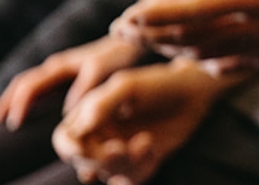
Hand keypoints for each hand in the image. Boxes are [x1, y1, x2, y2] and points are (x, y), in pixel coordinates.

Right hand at [0, 37, 143, 129]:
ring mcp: (61, 68)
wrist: (130, 40)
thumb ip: (83, 89)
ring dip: (15, 99)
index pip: (30, 87)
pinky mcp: (69, 73)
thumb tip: (64, 112)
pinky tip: (30, 110)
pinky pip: (42, 85)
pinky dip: (30, 97)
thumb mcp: (101, 72)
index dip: (19, 105)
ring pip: (30, 83)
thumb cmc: (118, 56)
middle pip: (23, 83)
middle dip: (7, 101)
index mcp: (60, 66)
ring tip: (4, 116)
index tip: (13, 124)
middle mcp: (56, 66)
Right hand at [52, 60, 223, 184]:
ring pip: (107, 173)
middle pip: (84, 162)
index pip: (64, 140)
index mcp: (88, 116)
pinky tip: (151, 149)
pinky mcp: (140, 162)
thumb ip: (101, 104)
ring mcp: (120, 151)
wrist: (193, 93)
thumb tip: (79, 129)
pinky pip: (130, 179)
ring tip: (145, 141)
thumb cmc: (158, 83)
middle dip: (101, 159)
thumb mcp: (128, 86)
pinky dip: (140, 169)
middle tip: (120, 147)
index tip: (83, 149)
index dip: (70, 149)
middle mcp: (100, 136)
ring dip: (124, 163)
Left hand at [117, 0, 258, 69]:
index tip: (129, 16)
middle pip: (190, 38)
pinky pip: (221, 66)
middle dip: (150, 35)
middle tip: (119, 29)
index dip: (159, 16)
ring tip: (140, 38)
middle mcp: (256, 28)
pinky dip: (195, 60)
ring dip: (167, 48)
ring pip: (201, 55)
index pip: (197, 11)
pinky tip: (180, 50)